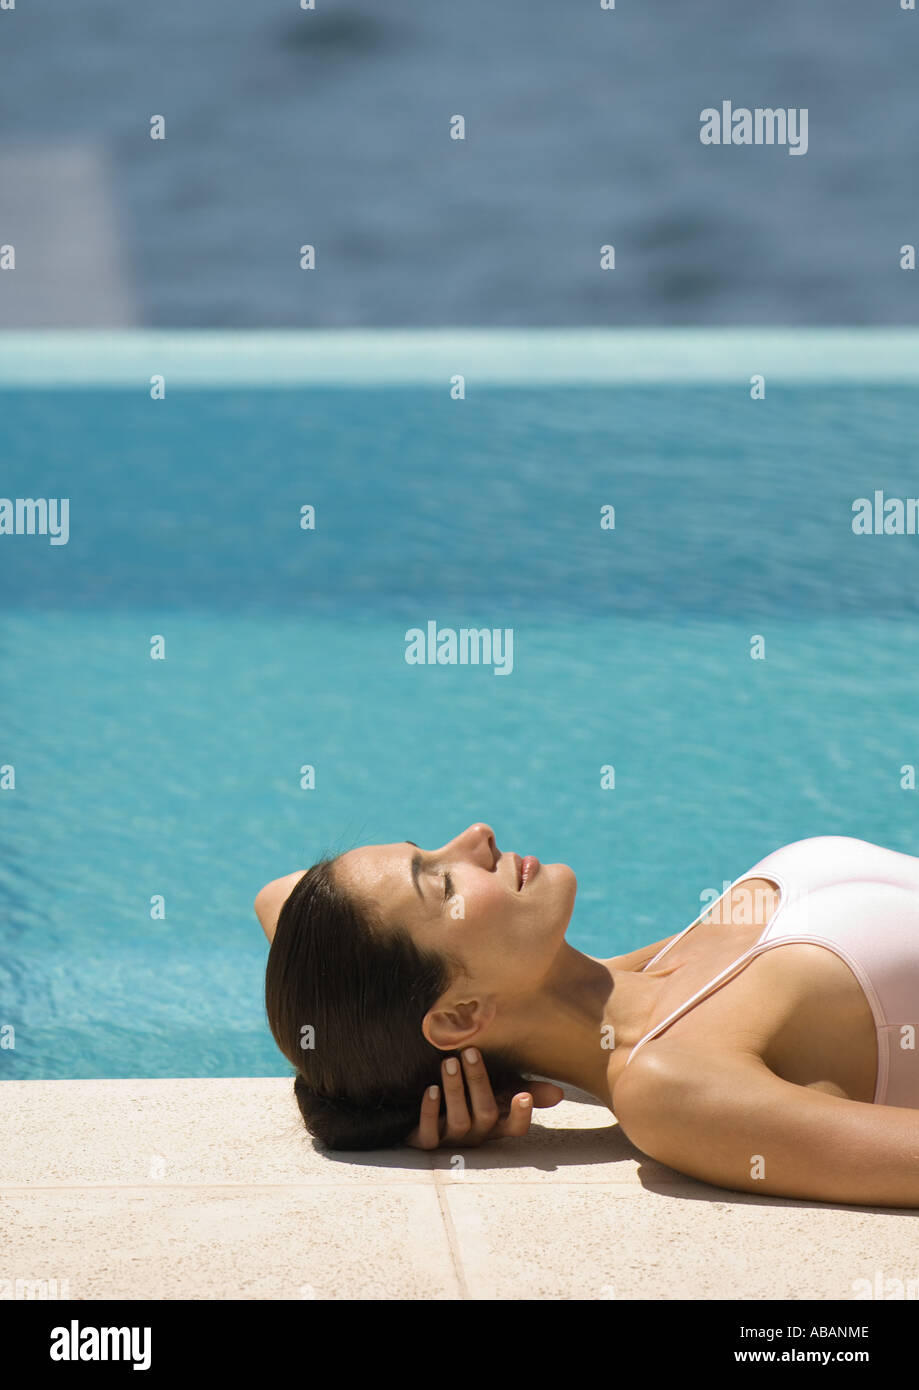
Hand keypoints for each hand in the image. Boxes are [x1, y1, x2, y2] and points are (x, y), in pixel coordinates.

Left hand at [405, 1048, 563, 1148]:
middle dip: (478, 1082)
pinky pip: (429, 1134)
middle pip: (485, 1114)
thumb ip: (528, 1089)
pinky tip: (431, 1090)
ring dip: (455, 1090)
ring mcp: (452, 1140)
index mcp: (497, 1123)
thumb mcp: (500, 1090)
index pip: (516, 1127)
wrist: (429, 1109)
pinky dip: (430, 1111)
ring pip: (458, 1120)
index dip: (521, 1115)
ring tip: (448, 1062)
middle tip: (470, 1052)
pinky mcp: (427, 1141)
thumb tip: (560, 1092)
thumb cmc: (471, 1095)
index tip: (522, 1095)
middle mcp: (478, 1133)